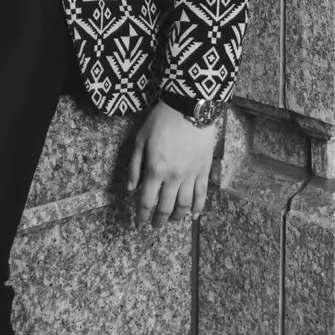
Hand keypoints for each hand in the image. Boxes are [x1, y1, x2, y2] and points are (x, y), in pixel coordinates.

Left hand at [127, 100, 217, 229]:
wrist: (189, 107)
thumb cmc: (161, 121)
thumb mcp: (140, 140)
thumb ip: (134, 167)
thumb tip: (130, 189)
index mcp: (155, 170)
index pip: (147, 201)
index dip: (142, 216)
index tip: (139, 224)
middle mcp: (173, 177)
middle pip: (165, 207)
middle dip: (159, 220)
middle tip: (155, 227)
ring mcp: (191, 175)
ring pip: (184, 205)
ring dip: (177, 217)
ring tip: (172, 222)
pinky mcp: (204, 170)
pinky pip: (202, 194)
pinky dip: (198, 208)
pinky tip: (194, 216)